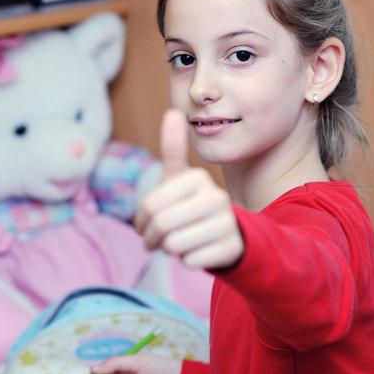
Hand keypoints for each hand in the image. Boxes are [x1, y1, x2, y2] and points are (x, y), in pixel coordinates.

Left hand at [134, 109, 243, 270]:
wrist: (228, 234)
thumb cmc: (193, 207)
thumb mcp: (181, 180)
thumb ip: (174, 149)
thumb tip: (173, 112)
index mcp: (197, 179)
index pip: (151, 206)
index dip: (141, 221)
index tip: (145, 224)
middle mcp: (216, 197)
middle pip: (161, 225)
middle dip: (152, 238)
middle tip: (154, 241)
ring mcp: (227, 223)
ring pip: (175, 245)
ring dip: (168, 250)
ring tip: (175, 244)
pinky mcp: (231, 248)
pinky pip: (190, 261)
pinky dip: (188, 261)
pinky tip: (197, 251)